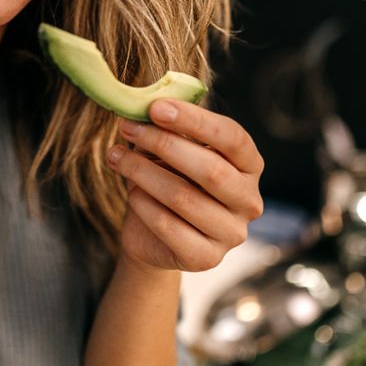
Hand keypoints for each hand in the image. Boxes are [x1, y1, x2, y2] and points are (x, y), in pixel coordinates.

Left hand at [106, 99, 263, 272]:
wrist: (153, 236)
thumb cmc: (169, 179)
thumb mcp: (173, 150)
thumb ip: (171, 130)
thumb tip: (146, 106)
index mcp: (250, 166)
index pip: (233, 138)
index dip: (195, 120)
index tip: (155, 107)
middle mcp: (249, 201)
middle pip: (211, 170)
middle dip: (163, 144)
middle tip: (127, 128)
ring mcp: (231, 233)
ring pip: (183, 197)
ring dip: (142, 172)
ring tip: (115, 157)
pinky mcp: (206, 258)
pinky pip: (168, 226)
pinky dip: (143, 204)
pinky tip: (130, 192)